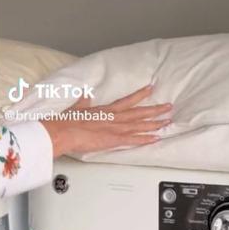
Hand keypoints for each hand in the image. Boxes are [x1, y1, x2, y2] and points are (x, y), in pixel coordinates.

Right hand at [41, 84, 171, 158]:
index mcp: (105, 110)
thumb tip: (86, 94)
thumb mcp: (76, 108)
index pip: (127, 101)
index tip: (151, 89)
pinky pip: (133, 140)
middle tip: (168, 107)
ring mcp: (114, 128)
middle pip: (139, 112)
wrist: (60, 131)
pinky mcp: (112, 140)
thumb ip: (84, 102)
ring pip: (139, 125)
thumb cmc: (65, 122)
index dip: (140, 95)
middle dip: (155, 109)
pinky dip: (145, 139)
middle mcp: (113, 117)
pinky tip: (156, 138)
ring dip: (155, 123)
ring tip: (167, 121)